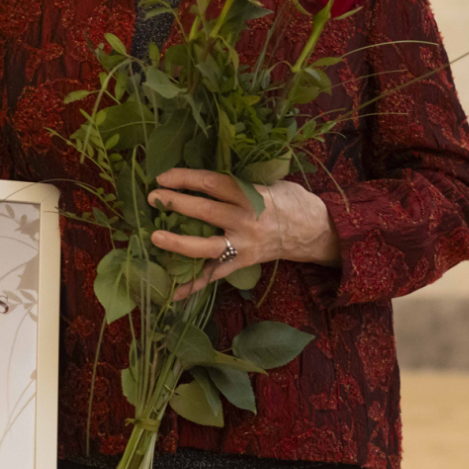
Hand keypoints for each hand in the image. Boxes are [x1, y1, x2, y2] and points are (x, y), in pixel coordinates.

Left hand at [147, 168, 340, 299]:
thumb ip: (243, 181)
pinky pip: (215, 275)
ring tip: (155, 237)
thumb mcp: (271, 183)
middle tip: (152, 198)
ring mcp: (243, 245)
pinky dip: (194, 284)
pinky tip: (174, 292)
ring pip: (206, 245)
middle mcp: (245, 221)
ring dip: (178, 243)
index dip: (186, 178)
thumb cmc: (292, 202)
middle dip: (176, 202)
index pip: (213, 183)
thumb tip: (210, 176)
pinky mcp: (242, 263)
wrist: (316, 233)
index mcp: (251, 196)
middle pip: (205, 211)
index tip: (163, 176)